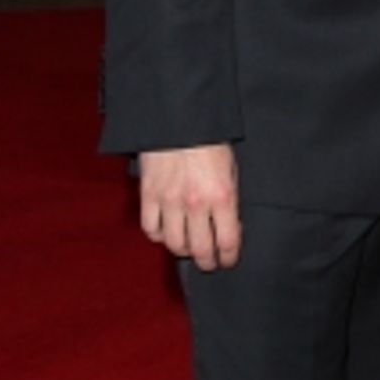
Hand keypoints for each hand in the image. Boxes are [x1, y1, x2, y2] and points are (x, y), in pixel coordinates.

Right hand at [139, 143, 241, 269]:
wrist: (179, 117)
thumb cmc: (209, 140)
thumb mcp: (230, 168)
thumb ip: (228, 199)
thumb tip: (228, 224)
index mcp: (222, 196)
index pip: (227, 242)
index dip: (228, 258)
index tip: (228, 261)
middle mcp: (196, 203)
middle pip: (200, 250)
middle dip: (206, 262)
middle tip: (208, 263)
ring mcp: (170, 200)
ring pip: (174, 244)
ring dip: (182, 251)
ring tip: (187, 248)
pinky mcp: (149, 194)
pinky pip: (151, 228)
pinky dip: (158, 235)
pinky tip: (165, 232)